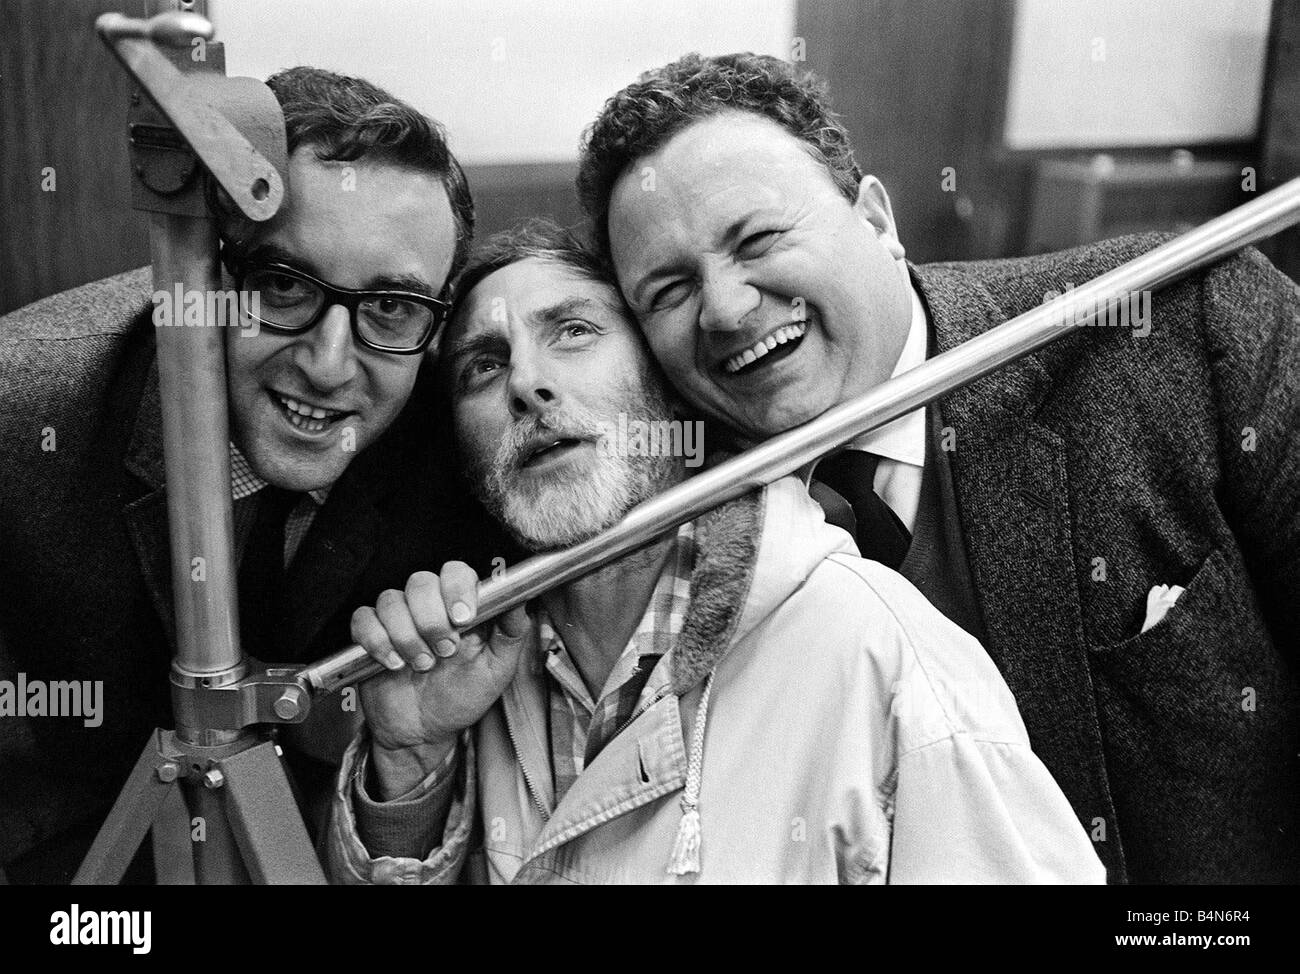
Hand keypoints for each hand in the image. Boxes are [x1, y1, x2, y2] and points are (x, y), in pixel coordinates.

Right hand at [351, 562, 529, 795]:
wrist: (424, 733)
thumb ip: (511, 632)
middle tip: (445, 651)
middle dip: (432, 619)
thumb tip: (521, 598)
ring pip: (391, 601)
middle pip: (421, 582)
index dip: (457, 588)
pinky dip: (378, 642)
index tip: (462, 618)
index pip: (455, 572)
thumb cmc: (462, 698)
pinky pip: (364, 620)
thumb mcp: (496, 669)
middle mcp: (428, 606)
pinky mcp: (370, 635)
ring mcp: (397, 619)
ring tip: (423, 665)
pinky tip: (394, 663)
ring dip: (408, 637)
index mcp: (460, 607)